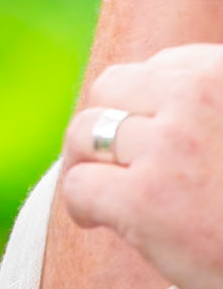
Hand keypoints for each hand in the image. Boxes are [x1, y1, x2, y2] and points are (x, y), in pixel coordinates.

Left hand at [61, 44, 222, 288]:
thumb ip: (215, 117)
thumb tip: (180, 122)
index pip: (169, 67)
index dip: (156, 103)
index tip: (160, 132)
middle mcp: (198, 96)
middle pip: (115, 87)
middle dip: (112, 120)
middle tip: (118, 157)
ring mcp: (169, 146)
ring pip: (86, 131)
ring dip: (86, 157)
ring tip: (97, 184)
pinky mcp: (146, 201)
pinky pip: (80, 185)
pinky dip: (80, 205)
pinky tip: (93, 222)